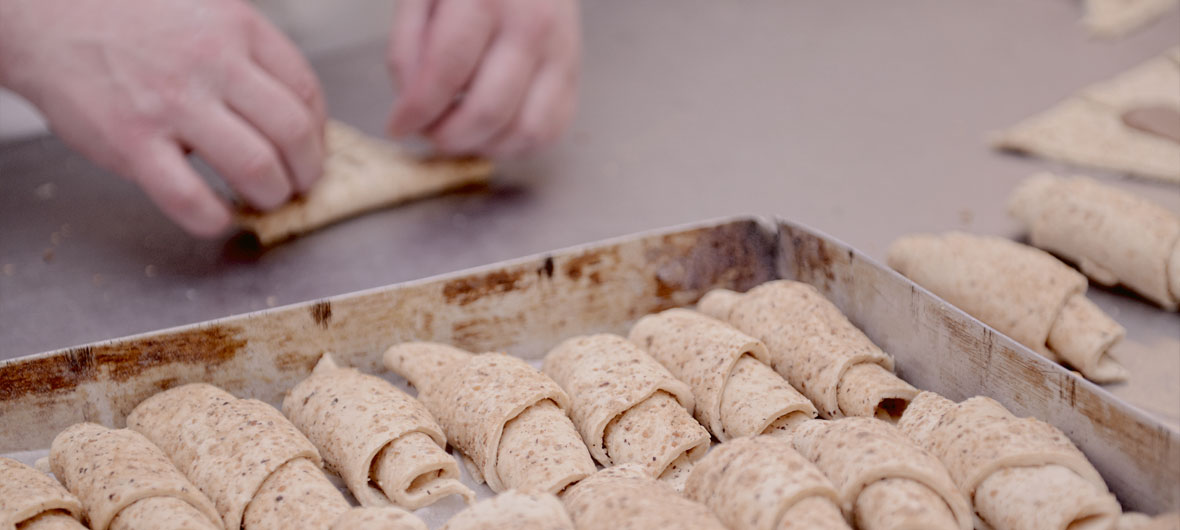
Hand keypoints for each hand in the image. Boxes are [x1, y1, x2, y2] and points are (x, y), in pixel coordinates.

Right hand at [0, 0, 325, 236]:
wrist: (44, 15)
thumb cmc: (128, 18)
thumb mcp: (203, 11)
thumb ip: (246, 53)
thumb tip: (292, 109)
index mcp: (236, 28)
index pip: (305, 90)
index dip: (319, 131)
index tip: (311, 149)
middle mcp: (211, 63)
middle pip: (293, 132)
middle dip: (306, 171)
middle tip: (298, 184)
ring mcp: (172, 104)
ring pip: (256, 167)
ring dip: (272, 196)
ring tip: (264, 199)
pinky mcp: (132, 142)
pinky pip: (190, 198)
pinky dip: (215, 219)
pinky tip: (218, 216)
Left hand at [387, 0, 580, 157]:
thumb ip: (408, 44)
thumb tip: (410, 102)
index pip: (447, 72)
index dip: (418, 110)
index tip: (398, 126)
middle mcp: (531, 26)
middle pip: (487, 110)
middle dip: (447, 136)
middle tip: (428, 132)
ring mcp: (560, 51)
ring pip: (523, 130)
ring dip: (483, 146)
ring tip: (459, 133)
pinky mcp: (574, 71)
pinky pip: (550, 130)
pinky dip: (517, 145)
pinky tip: (492, 132)